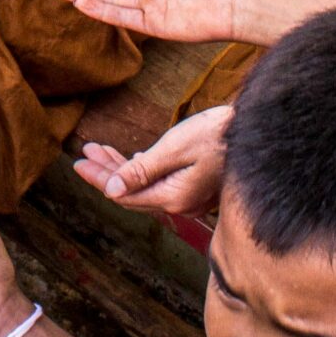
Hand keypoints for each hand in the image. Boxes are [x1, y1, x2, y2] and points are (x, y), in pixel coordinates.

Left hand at [74, 104, 230, 217]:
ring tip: (97, 149)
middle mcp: (180, 203)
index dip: (99, 179)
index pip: (124, 195)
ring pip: (144, 186)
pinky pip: (159, 182)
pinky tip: (129, 159)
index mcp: (174, 197)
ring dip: (121, 168)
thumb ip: (141, 171)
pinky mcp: (195, 187)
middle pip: (131, 192)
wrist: (257, 132)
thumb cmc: (217, 134)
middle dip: (105, 172)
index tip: (77, 164)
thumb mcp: (175, 148)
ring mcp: (189, 197)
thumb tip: (109, 191)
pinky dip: (140, 169)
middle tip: (84, 154)